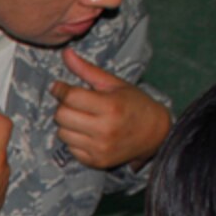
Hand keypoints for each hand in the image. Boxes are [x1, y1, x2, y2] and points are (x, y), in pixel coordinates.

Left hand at [51, 49, 170, 170]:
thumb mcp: (114, 84)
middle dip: (63, 107)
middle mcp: (104, 129)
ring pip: (62, 133)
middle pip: (61, 116)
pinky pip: (70, 148)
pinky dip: (74, 139)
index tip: (60, 87)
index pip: (70, 97)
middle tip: (74, 103)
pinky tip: (88, 133)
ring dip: (67, 124)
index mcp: (110, 106)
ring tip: (83, 118)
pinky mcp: (96, 161)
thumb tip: (65, 53)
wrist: (155, 134)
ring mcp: (100, 148)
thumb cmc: (134, 104)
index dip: (61, 90)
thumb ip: (87, 70)